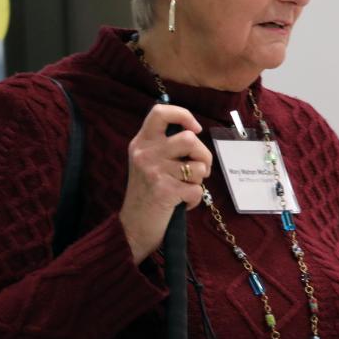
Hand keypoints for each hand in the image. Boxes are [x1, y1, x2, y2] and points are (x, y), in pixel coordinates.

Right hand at [120, 104, 212, 261]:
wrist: (134, 225)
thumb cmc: (149, 191)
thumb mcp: (148, 161)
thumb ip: (166, 145)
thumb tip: (195, 132)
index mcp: (142, 141)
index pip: (160, 112)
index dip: (183, 115)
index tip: (195, 129)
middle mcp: (145, 153)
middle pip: (189, 139)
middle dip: (204, 155)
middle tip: (200, 169)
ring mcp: (153, 171)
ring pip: (198, 166)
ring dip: (199, 179)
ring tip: (186, 186)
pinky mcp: (164, 191)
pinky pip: (196, 189)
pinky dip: (195, 199)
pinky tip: (182, 203)